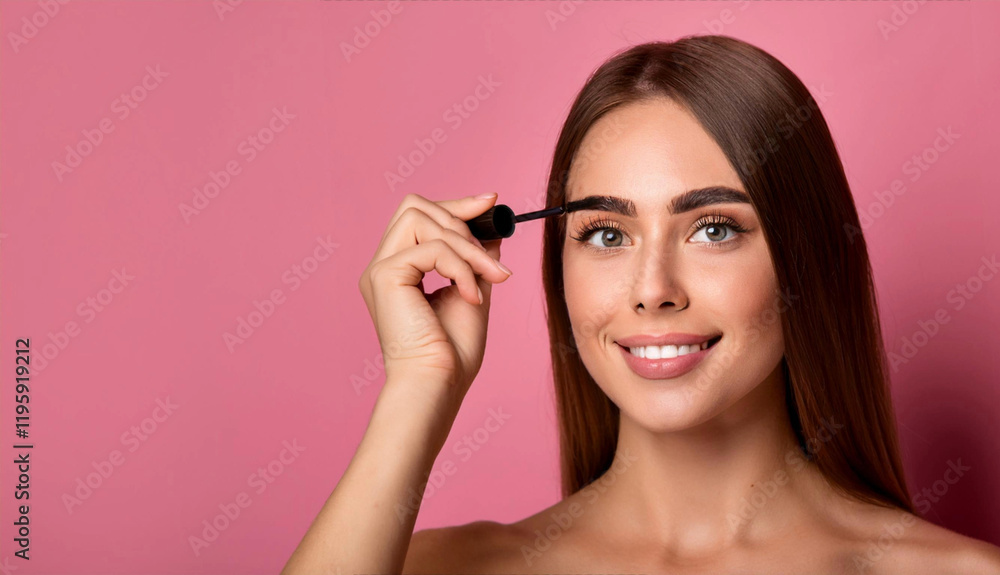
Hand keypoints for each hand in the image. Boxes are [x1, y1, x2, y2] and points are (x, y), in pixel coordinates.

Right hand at [358, 193, 512, 402]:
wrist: (439, 383)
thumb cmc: (452, 351)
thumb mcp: (472, 290)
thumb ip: (475, 258)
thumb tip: (490, 226)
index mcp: (399, 270)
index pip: (419, 216)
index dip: (456, 205)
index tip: (491, 202)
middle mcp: (384, 265)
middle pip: (414, 206)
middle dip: (460, 220)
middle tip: (489, 257)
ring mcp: (380, 269)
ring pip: (422, 220)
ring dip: (465, 246)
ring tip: (488, 278)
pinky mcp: (384, 276)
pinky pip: (430, 248)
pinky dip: (460, 268)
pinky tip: (472, 296)